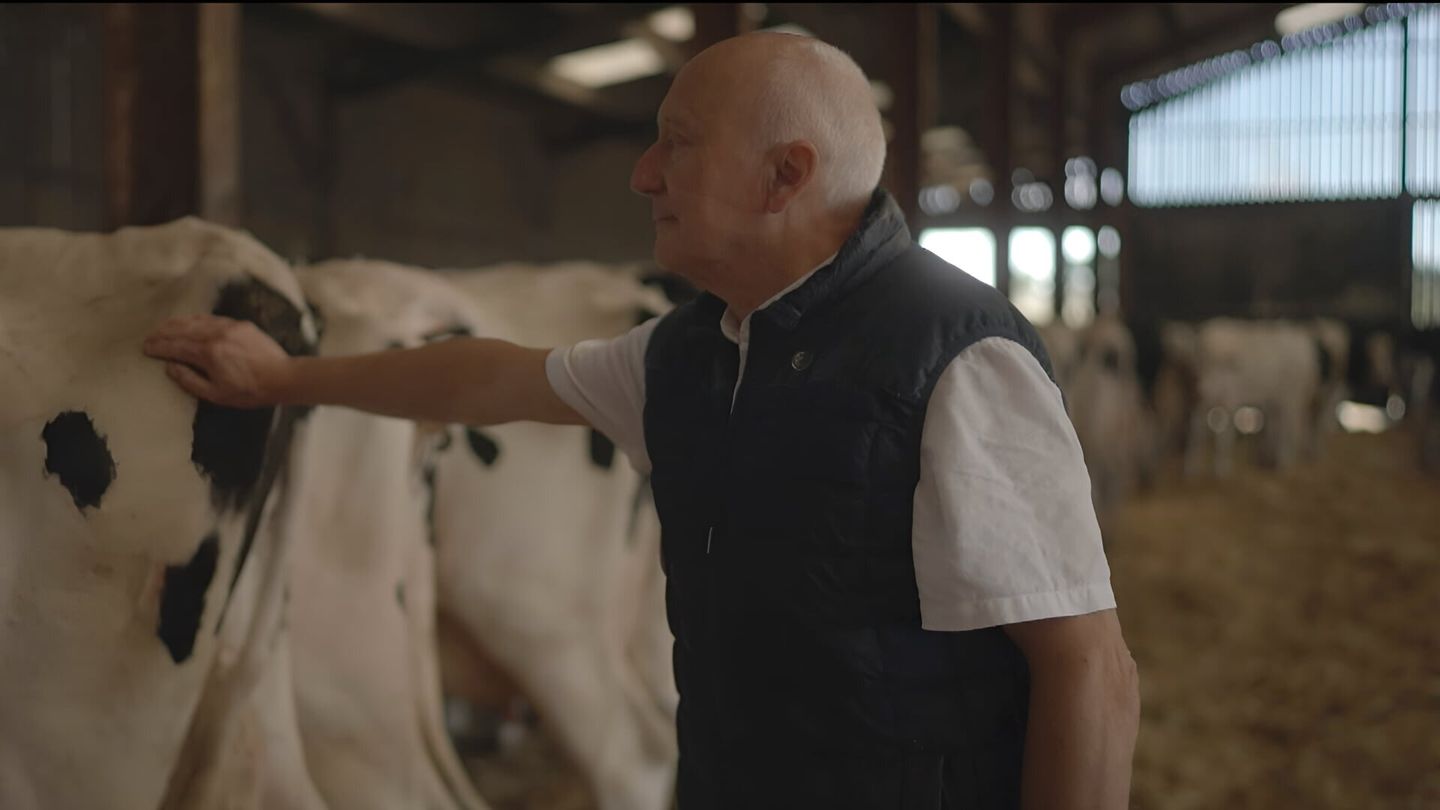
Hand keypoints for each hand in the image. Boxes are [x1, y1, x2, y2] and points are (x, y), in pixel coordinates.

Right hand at [142, 315, 295, 407]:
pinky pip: (213, 319)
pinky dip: (197, 320)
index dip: (158, 347)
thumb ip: (190, 380)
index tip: (145, 347)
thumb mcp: (216, 394)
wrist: (283, 377)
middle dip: (163, 333)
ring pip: (197, 321)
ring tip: (164, 327)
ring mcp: (229, 327)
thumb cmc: (250, 391)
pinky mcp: (241, 324)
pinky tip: (191, 322)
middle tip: (150, 337)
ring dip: (178, 323)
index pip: (175, 346)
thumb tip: (170, 367)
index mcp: (208, 353)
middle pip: (182, 330)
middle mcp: (216, 335)